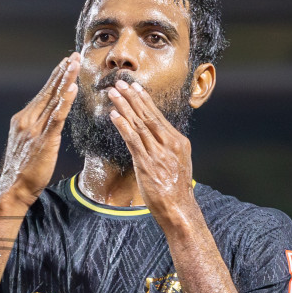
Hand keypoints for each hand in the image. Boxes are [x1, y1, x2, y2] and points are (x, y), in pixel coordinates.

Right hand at [0, 53, 79, 205]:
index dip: (55, 77)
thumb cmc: (22, 170)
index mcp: (23, 119)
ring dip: (65, 80)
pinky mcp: (44, 140)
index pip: (43, 94)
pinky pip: (56, 117)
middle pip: (48, 92)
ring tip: (74, 64)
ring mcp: (35, 129)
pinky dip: (64, 102)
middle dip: (62, 72)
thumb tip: (47, 118)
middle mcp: (27, 120)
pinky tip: (72, 89)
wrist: (13, 187)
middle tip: (73, 55)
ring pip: (53, 100)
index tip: (65, 63)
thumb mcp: (26, 143)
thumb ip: (36, 128)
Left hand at [106, 80, 194, 219]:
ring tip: (112, 94)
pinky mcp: (147, 164)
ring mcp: (159, 154)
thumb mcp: (177, 163)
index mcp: (178, 142)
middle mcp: (170, 144)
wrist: (179, 209)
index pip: (158, 116)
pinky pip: (133, 141)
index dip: (144, 100)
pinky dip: (123, 126)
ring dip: (124, 107)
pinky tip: (114, 116)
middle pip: (148, 115)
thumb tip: (156, 137)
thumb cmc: (175, 189)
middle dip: (132, 97)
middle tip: (120, 82)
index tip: (134, 87)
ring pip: (139, 124)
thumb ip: (167, 148)